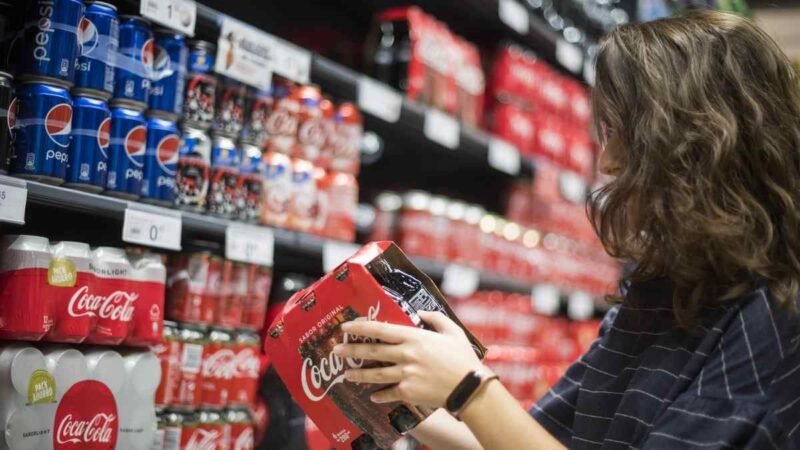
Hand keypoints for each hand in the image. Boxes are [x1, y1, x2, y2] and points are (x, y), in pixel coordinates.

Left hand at [333, 311, 482, 408]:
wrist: (469, 387)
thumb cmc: (463, 358)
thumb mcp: (452, 331)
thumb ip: (435, 318)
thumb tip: (421, 313)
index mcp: (414, 337)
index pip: (380, 329)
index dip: (361, 327)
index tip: (346, 327)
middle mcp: (406, 354)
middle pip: (372, 351)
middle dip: (351, 350)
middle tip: (336, 350)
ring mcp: (405, 374)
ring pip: (375, 373)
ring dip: (358, 374)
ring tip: (346, 374)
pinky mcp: (408, 391)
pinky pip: (389, 392)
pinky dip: (379, 394)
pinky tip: (372, 395)